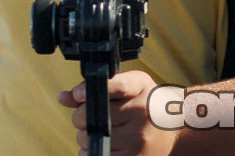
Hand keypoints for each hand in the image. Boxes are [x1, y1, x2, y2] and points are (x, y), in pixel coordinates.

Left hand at [58, 73, 176, 155]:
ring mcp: (138, 138)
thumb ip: (99, 88)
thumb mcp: (130, 87)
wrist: (172, 130)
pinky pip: (96, 155)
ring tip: (96, 131)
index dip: (91, 90)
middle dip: (81, 116)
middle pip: (93, 115)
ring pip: (89, 138)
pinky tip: (99, 144)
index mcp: (141, 88)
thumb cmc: (145, 103)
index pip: (116, 85)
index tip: (77, 94)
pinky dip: (89, 151)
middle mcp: (142, 112)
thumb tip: (63, 97)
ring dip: (84, 136)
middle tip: (87, 116)